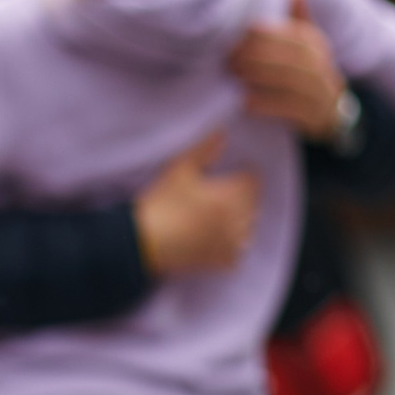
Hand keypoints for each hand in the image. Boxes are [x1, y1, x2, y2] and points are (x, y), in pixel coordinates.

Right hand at [135, 133, 260, 276]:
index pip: (252, 181)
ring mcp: (228, 244)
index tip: (233, 172)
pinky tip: (219, 241)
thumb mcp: (178, 169)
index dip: (243, 174)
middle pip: (253, 205)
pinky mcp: (217, 261)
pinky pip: (236, 256)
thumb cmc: (160, 202)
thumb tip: (221, 133)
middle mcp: (235, 221)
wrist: (142, 240)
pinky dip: (232, 249)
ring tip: (223, 216)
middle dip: (243, 197)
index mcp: (230, 197)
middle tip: (225, 192)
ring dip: (240, 222)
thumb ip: (203, 149)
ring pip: (248, 231)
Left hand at [228, 0, 348, 138]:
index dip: (262, 33)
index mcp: (314, 43)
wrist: (331, 112)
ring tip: (233, 74)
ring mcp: (322, 91)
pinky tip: (244, 102)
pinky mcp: (316, 117)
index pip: (289, 34)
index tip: (233, 33)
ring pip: (291, 81)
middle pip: (290, 56)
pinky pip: (291, 109)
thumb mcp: (305, 43)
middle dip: (256, 55)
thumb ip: (297, 16)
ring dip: (260, 77)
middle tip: (226, 56)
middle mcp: (322, 65)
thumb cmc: (306, 70)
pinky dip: (266, 105)